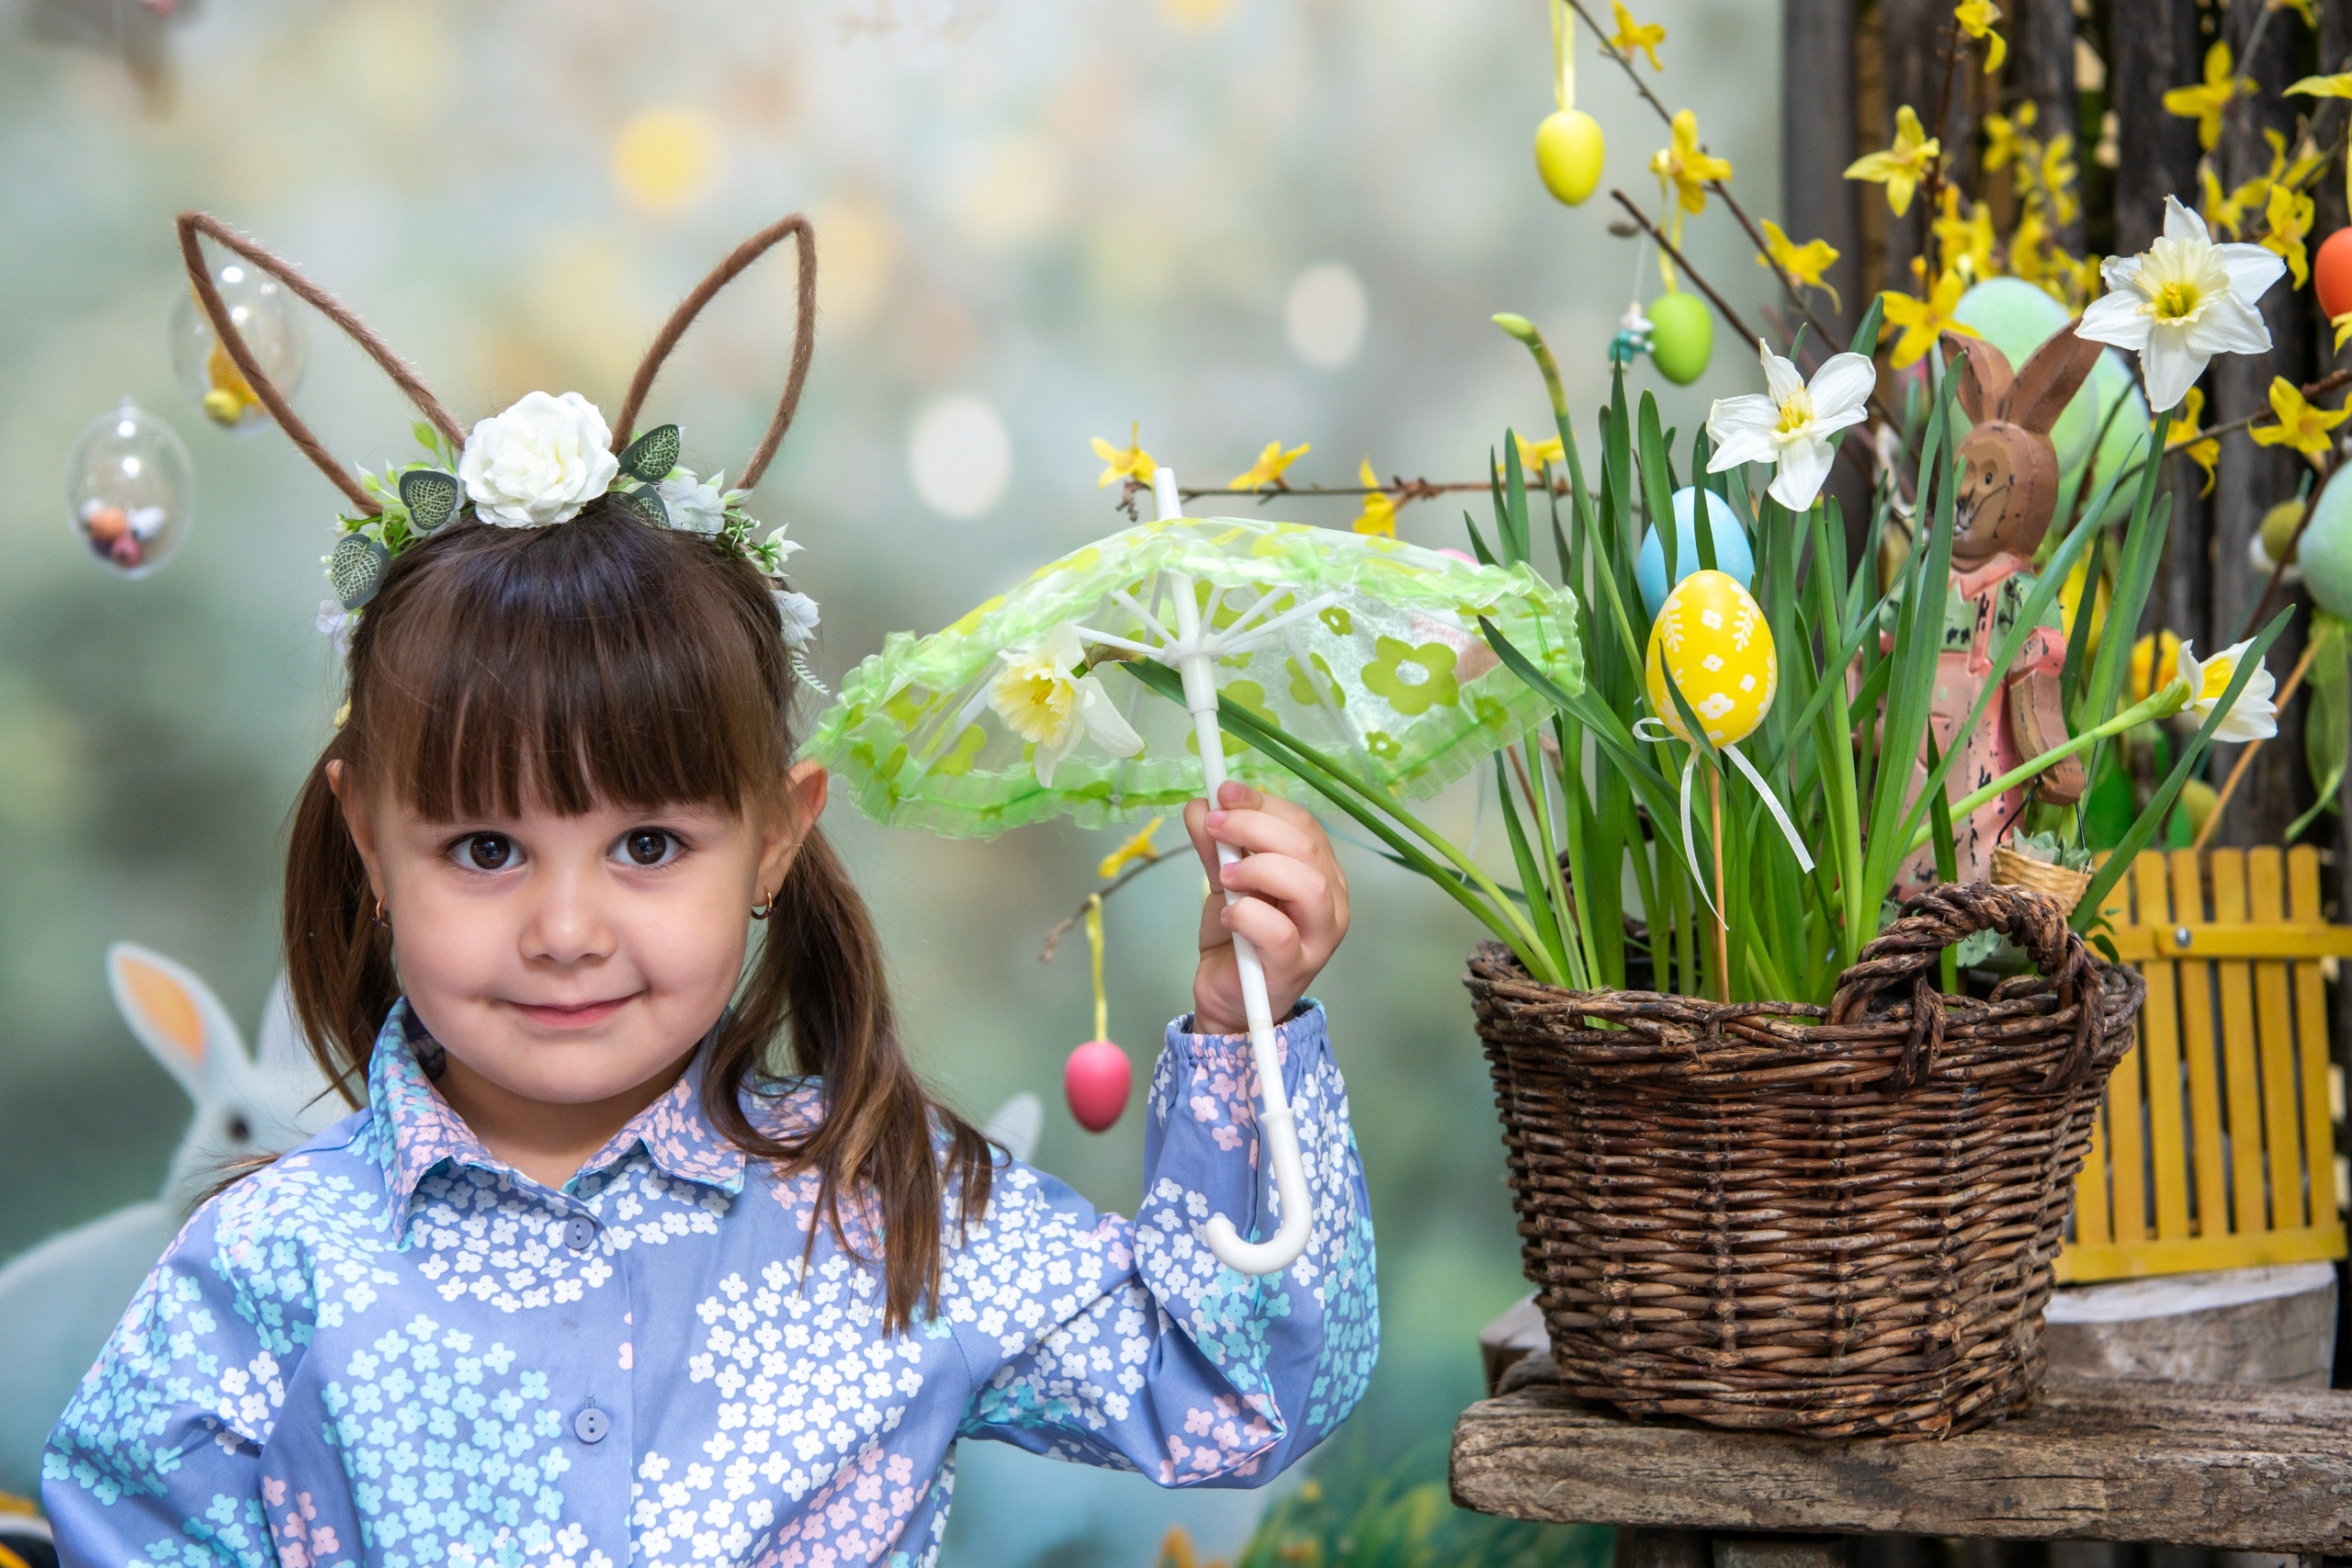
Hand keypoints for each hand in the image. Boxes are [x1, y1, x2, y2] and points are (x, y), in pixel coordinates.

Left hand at [1183, 781, 1349, 1035]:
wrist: (1231, 998)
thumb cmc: (1239, 938)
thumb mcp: (1225, 881)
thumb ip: (1215, 845)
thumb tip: (1199, 806)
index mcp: (1320, 870)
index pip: (1303, 824)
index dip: (1263, 803)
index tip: (1223, 794)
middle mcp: (1330, 900)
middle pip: (1305, 847)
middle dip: (1254, 827)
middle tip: (1214, 827)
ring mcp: (1319, 936)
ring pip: (1306, 886)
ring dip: (1259, 868)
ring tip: (1225, 875)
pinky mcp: (1295, 968)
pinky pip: (1279, 933)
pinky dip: (1248, 915)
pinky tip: (1229, 914)